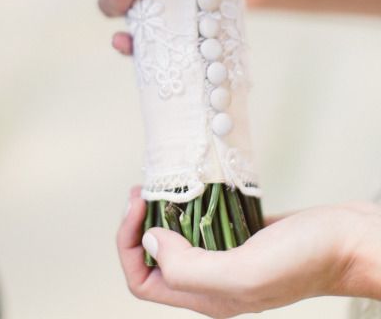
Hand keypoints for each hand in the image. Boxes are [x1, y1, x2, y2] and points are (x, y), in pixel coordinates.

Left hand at [117, 191, 380, 317]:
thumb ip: (189, 266)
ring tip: (164, 183)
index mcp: (206, 295)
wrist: (349, 240)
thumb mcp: (243, 271)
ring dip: (166, 211)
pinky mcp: (244, 233)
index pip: (143, 280)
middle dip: (141, 223)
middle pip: (156, 256)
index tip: (138, 205)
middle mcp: (212, 278)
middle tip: (145, 189)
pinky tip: (195, 185)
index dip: (129, 243)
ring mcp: (229, 254)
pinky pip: (206, 220)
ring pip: (180, 237)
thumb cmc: (305, 259)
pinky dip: (193, 203)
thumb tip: (151, 242)